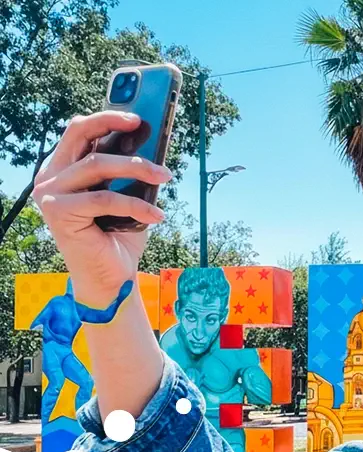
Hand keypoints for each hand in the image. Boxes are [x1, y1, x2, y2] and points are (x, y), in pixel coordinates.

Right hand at [32, 111, 171, 306]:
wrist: (111, 277)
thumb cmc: (119, 235)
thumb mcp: (129, 195)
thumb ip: (130, 171)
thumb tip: (153, 141)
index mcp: (63, 168)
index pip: (79, 130)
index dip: (106, 118)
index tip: (136, 116)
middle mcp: (50, 177)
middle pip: (80, 134)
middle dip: (114, 125)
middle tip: (145, 127)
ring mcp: (50, 194)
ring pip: (98, 165)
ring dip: (138, 167)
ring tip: (165, 176)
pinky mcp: (58, 212)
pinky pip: (105, 199)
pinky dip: (137, 205)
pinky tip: (157, 214)